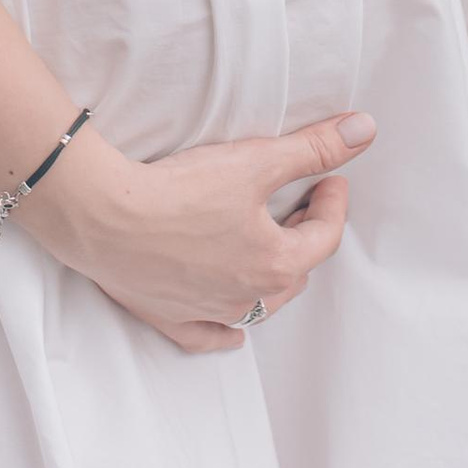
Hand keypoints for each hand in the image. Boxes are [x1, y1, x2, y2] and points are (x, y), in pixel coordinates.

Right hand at [18, 111, 375, 351]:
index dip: (334, 200)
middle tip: (299, 203)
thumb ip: (314, 148)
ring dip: (272, 278)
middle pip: (295, 271)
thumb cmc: (179, 191)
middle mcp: (249, 299)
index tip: (332, 175)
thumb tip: (364, 131)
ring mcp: (208, 313)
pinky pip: (209, 336)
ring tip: (269, 248)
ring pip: (259, 306)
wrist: (103, 217)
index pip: (325, 234)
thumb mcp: (256, 161)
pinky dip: (224, 331)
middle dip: (304, 235)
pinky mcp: (170, 318)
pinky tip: (232, 332)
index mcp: (277, 265)